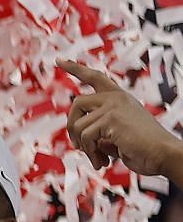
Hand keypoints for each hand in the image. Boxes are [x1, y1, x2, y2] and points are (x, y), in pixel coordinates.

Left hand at [58, 59, 182, 179]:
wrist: (162, 154)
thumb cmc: (143, 148)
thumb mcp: (116, 134)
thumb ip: (99, 128)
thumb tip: (77, 136)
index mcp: (119, 98)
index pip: (95, 77)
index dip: (75, 69)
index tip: (59, 60)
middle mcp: (116, 97)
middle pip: (76, 103)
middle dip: (72, 127)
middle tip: (78, 146)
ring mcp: (114, 105)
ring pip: (78, 125)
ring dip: (85, 147)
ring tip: (99, 158)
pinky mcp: (111, 117)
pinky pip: (85, 137)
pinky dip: (91, 152)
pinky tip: (104, 161)